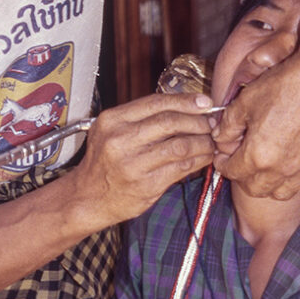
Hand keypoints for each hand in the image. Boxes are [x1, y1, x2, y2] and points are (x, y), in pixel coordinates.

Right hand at [71, 93, 214, 226]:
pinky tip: (205, 157)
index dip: (185, 101)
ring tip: (211, 141)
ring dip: (202, 142)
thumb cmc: (104, 163)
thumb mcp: (111, 132)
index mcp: (112, 120)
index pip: (156, 102)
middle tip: (211, 123)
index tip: (205, 102)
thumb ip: (140, 119)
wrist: (88, 198)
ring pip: (179, 145)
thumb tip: (185, 107)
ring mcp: (132, 164)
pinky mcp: (145, 185)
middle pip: (170, 122)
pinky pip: (181, 168)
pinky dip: (198, 160)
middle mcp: (119, 139)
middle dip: (197, 121)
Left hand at [212, 22, 299, 198]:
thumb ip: (228, 124)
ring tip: (268, 168)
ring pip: (282, 193)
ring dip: (270, 184)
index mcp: (258, 154)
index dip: (223, 164)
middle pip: (255, 188)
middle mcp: (282, 168)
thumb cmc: (287, 83)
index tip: (223, 157)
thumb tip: (220, 138)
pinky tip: (298, 168)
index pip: (232, 172)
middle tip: (243, 162)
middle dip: (243, 177)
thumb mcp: (247, 100)